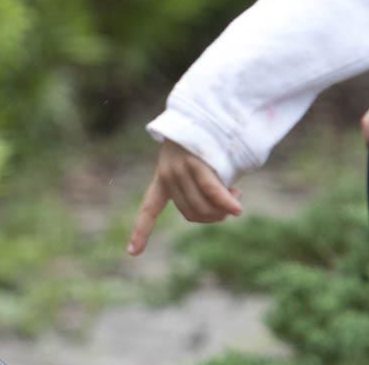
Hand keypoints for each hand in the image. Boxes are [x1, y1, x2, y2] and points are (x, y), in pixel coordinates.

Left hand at [127, 139, 242, 255]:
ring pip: (203, 207)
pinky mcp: (194, 162)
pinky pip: (211, 189)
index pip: (148, 209)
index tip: (131, 253)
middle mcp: (167, 176)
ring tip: (237, 194)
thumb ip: (203, 192)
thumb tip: (224, 213)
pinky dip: (225, 200)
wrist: (200, 114)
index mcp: (162, 180)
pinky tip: (237, 208)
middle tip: (232, 205)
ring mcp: (179, 170)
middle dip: (215, 216)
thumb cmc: (204, 146)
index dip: (141, 232)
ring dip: (224, 209)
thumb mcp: (195, 170)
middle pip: (192, 214)